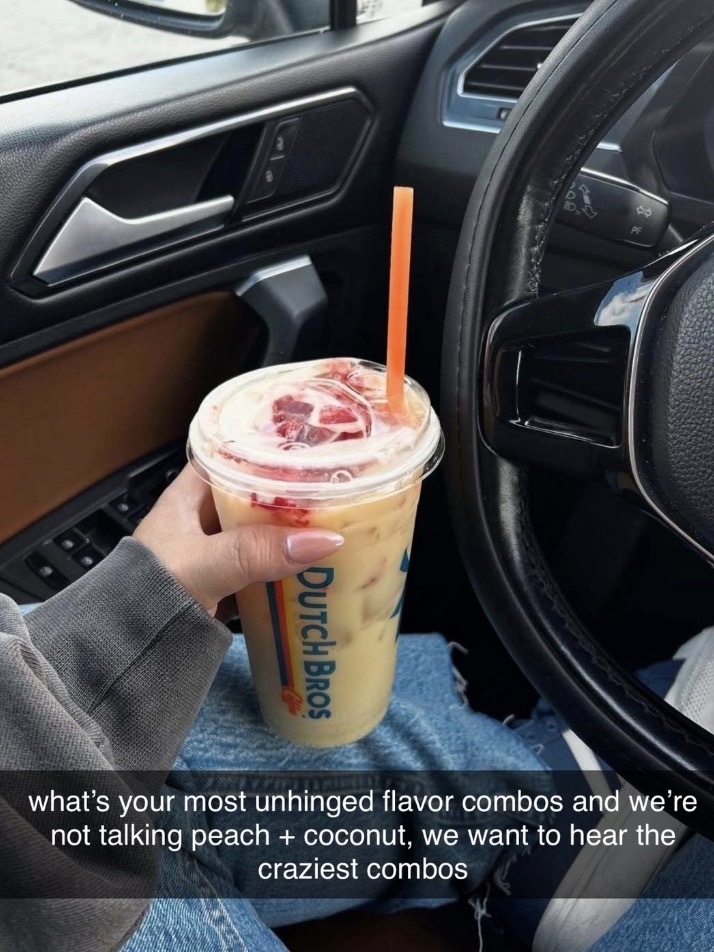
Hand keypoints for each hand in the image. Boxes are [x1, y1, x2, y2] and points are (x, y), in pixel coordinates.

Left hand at [134, 465, 342, 615]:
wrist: (124, 651)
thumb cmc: (150, 592)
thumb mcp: (205, 565)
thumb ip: (258, 551)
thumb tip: (327, 539)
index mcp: (190, 494)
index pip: (235, 455)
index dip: (270, 448)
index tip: (313, 447)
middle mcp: (204, 516)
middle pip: (256, 494)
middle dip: (294, 494)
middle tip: (340, 488)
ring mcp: (216, 550)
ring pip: (264, 531)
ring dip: (294, 532)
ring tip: (341, 522)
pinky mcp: (226, 582)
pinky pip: (264, 565)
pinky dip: (288, 565)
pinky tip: (318, 565)